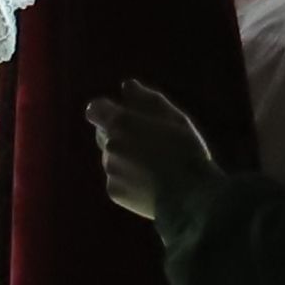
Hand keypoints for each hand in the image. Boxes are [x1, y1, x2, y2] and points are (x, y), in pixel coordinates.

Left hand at [88, 83, 215, 226]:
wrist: (189, 199)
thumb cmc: (186, 153)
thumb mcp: (174, 118)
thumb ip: (146, 99)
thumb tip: (127, 86)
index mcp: (121, 123)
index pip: (95, 109)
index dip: (107, 110)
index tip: (124, 115)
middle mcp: (109, 145)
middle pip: (103, 134)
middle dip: (119, 134)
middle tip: (149, 141)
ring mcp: (110, 170)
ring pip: (112, 157)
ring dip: (126, 157)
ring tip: (155, 165)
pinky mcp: (114, 191)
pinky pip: (117, 178)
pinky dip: (129, 178)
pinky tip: (151, 182)